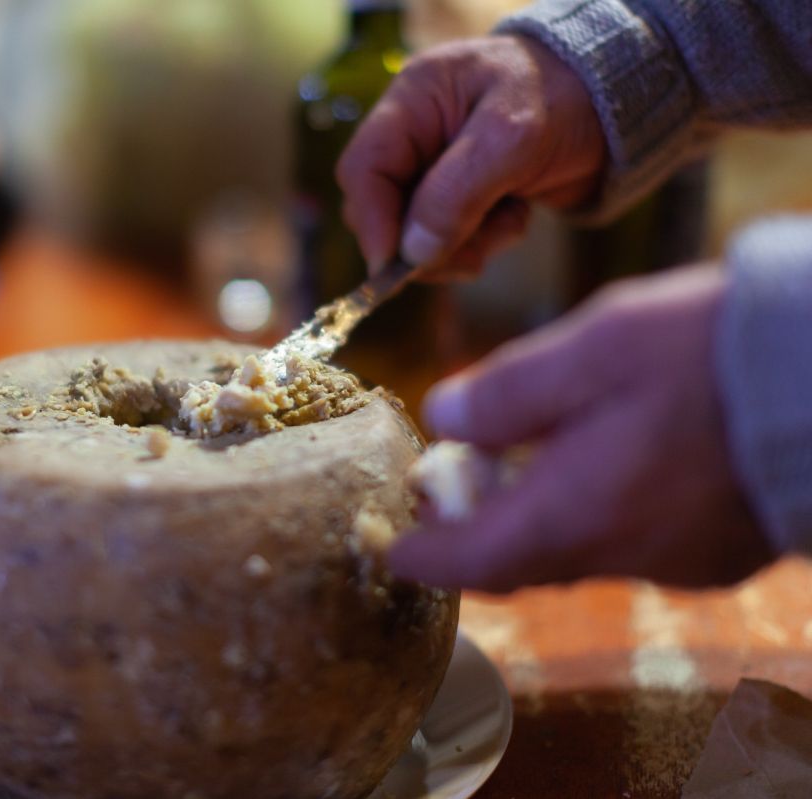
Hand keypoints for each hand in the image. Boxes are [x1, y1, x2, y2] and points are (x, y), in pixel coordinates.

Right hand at [336, 35, 606, 279]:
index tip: (395, 263)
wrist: (621, 105)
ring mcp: (437, 168)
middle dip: (422, 240)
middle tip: (469, 255)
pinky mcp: (463, 196)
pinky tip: (515, 216)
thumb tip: (411, 252)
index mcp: (415, 100)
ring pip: (415, 233)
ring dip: (459, 244)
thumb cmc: (567, 98)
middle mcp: (416, 135)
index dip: (373, 218)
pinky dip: (481, 242)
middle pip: (383, 207)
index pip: (364, 167)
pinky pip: (448, 238)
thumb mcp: (511, 138)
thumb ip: (456, 193)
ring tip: (508, 223)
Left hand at [390, 266, 775, 590]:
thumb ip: (506, 391)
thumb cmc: (711, 358)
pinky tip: (604, 462)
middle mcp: (620, 554)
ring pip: (576, 551)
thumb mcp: (590, 350)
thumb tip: (444, 417)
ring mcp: (676, 561)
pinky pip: (632, 543)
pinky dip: (594, 514)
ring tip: (518, 461)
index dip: (422, 557)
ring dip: (535, 518)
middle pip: (520, 561)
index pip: (470, 562)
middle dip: (474, 531)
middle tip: (446, 487)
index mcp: (573, 515)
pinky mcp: (718, 552)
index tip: (390, 547)